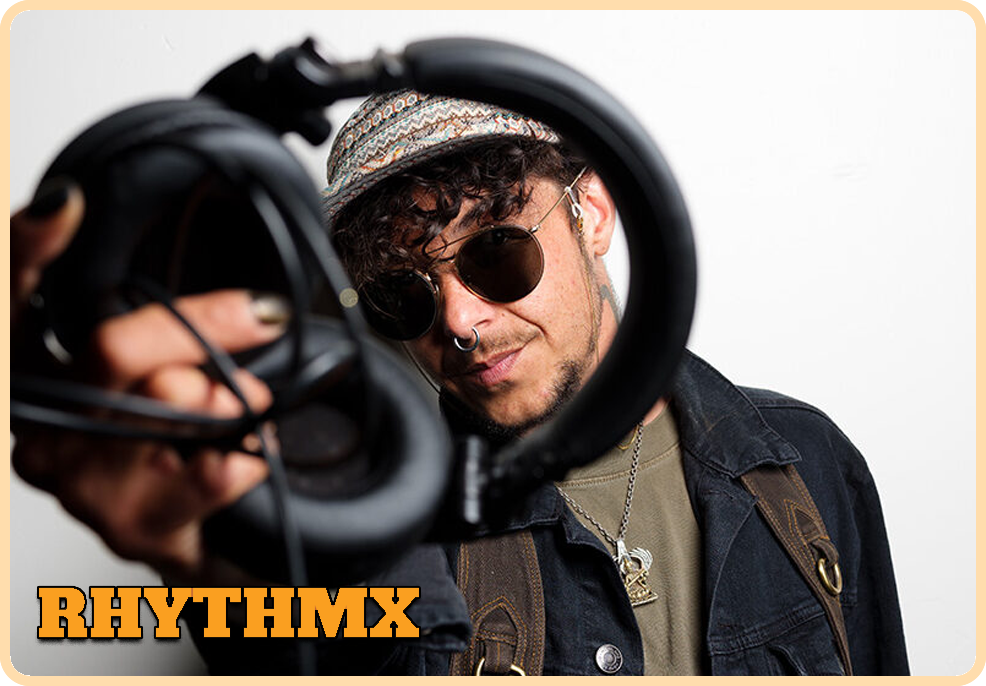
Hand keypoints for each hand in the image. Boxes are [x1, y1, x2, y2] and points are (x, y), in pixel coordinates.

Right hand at [11, 180, 286, 582]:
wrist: (192, 538)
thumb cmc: (167, 444)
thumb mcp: (154, 370)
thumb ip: (155, 327)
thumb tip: (187, 271)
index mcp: (37, 375)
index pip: (17, 304)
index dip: (26, 251)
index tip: (64, 202)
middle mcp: (41, 425)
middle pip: (115, 346)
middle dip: (204, 324)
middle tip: (263, 313)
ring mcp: (79, 481)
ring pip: (177, 401)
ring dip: (235, 397)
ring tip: (238, 411)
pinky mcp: (131, 526)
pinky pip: (222, 461)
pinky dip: (254, 449)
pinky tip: (241, 457)